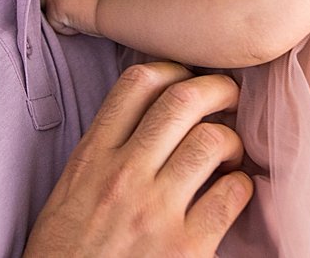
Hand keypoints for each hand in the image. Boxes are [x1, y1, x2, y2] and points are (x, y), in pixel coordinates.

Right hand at [23, 62, 252, 256]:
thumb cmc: (67, 256)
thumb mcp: (70, 194)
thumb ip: (104, 155)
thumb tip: (146, 121)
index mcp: (92, 159)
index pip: (137, 85)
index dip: (173, 70)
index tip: (186, 79)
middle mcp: (123, 176)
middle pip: (183, 100)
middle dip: (218, 89)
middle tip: (229, 97)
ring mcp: (156, 210)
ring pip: (212, 140)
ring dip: (231, 140)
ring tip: (230, 154)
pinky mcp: (186, 247)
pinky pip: (231, 195)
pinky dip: (242, 187)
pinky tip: (233, 193)